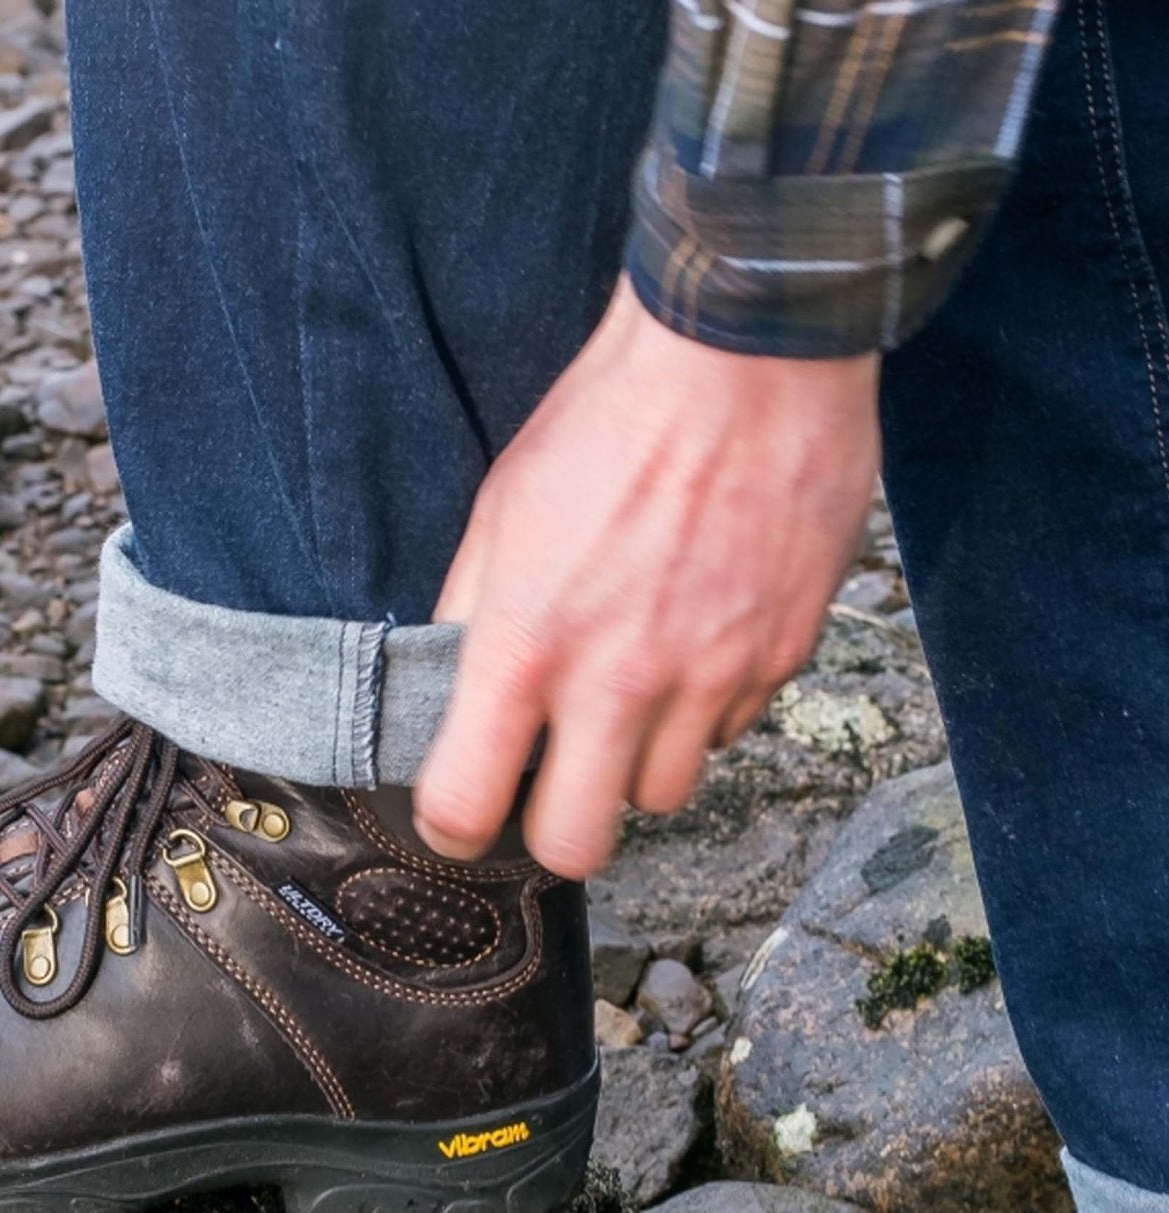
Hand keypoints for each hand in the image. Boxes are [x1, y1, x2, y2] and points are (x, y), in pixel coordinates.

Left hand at [413, 278, 880, 878]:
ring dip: (637, 766)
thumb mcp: (503, 509)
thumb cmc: (612, 418)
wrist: (744, 354)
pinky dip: (705, 711)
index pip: (466, 804)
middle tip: (552, 785)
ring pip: (661, 796)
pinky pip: (728, 731)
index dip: (452, 827)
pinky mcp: (776, 660)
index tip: (457, 814)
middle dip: (555, 829)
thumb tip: (449, 686)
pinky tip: (695, 643)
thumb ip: (471, 612)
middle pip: (575, 846)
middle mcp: (618, 682)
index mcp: (528, 644)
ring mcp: (707, 679)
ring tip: (632, 699)